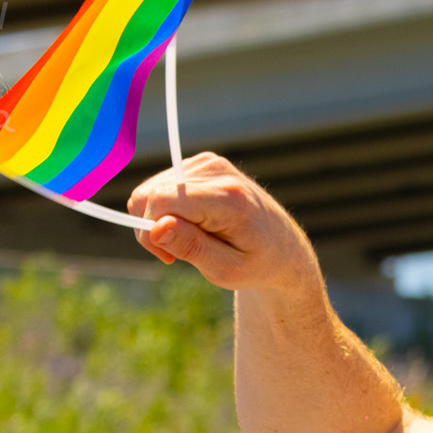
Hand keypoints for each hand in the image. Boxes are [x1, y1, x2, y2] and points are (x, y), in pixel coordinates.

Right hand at [127, 153, 321, 295]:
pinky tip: (191, 225)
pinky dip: (166, 210)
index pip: (161, 200)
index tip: (168, 258)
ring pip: (150, 190)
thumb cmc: (256, 263)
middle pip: (150, 194)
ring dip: (159, 220)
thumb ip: (191, 247)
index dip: (150, 231)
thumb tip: (156, 226)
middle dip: (152, 228)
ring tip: (190, 240)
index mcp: (229, 198)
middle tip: (177, 254)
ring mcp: (209, 163)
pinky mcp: (202, 163)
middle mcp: (218, 172)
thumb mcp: (226, 269)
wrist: (283, 247)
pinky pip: (160, 186)